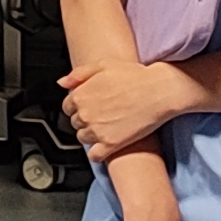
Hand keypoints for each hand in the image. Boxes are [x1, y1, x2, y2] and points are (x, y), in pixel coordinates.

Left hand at [62, 58, 182, 162]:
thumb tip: (62, 83)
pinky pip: (94, 156)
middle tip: (102, 114)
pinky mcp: (111, 144)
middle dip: (86, 119)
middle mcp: (86, 114)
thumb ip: (79, 74)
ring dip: (91, 134)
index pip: (68, 106)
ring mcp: (97, 130)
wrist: (159, 91)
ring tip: (107, 126)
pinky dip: (98, 152)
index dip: (79, 105)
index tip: (90, 105)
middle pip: (75, 122)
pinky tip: (106, 145)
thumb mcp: (103, 65)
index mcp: (81, 95)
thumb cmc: (135, 76)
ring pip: (83, 138)